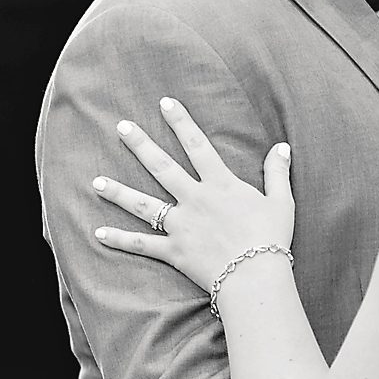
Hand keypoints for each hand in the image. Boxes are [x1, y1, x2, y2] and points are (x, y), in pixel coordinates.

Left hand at [92, 96, 294, 291]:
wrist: (255, 275)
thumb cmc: (272, 237)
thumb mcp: (281, 201)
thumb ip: (277, 172)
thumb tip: (282, 146)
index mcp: (221, 185)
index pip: (198, 146)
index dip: (181, 122)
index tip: (165, 103)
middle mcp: (195, 200)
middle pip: (163, 167)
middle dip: (141, 145)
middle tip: (122, 127)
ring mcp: (181, 226)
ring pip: (144, 205)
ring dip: (119, 192)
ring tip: (97, 182)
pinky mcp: (173, 251)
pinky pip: (142, 244)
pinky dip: (120, 239)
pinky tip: (98, 232)